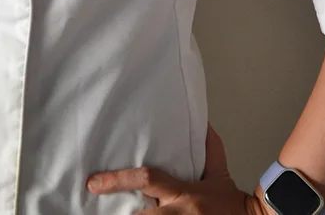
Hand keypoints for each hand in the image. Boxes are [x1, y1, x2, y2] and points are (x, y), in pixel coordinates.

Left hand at [86, 122, 269, 212]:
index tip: (93, 183)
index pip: (147, 179)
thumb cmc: (231, 199)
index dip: (117, 180)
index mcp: (185, 192)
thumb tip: (202, 118)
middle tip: (99, 209)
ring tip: (114, 214)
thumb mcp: (219, 170)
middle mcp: (180, 214)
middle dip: (124, 214)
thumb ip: (208, 146)